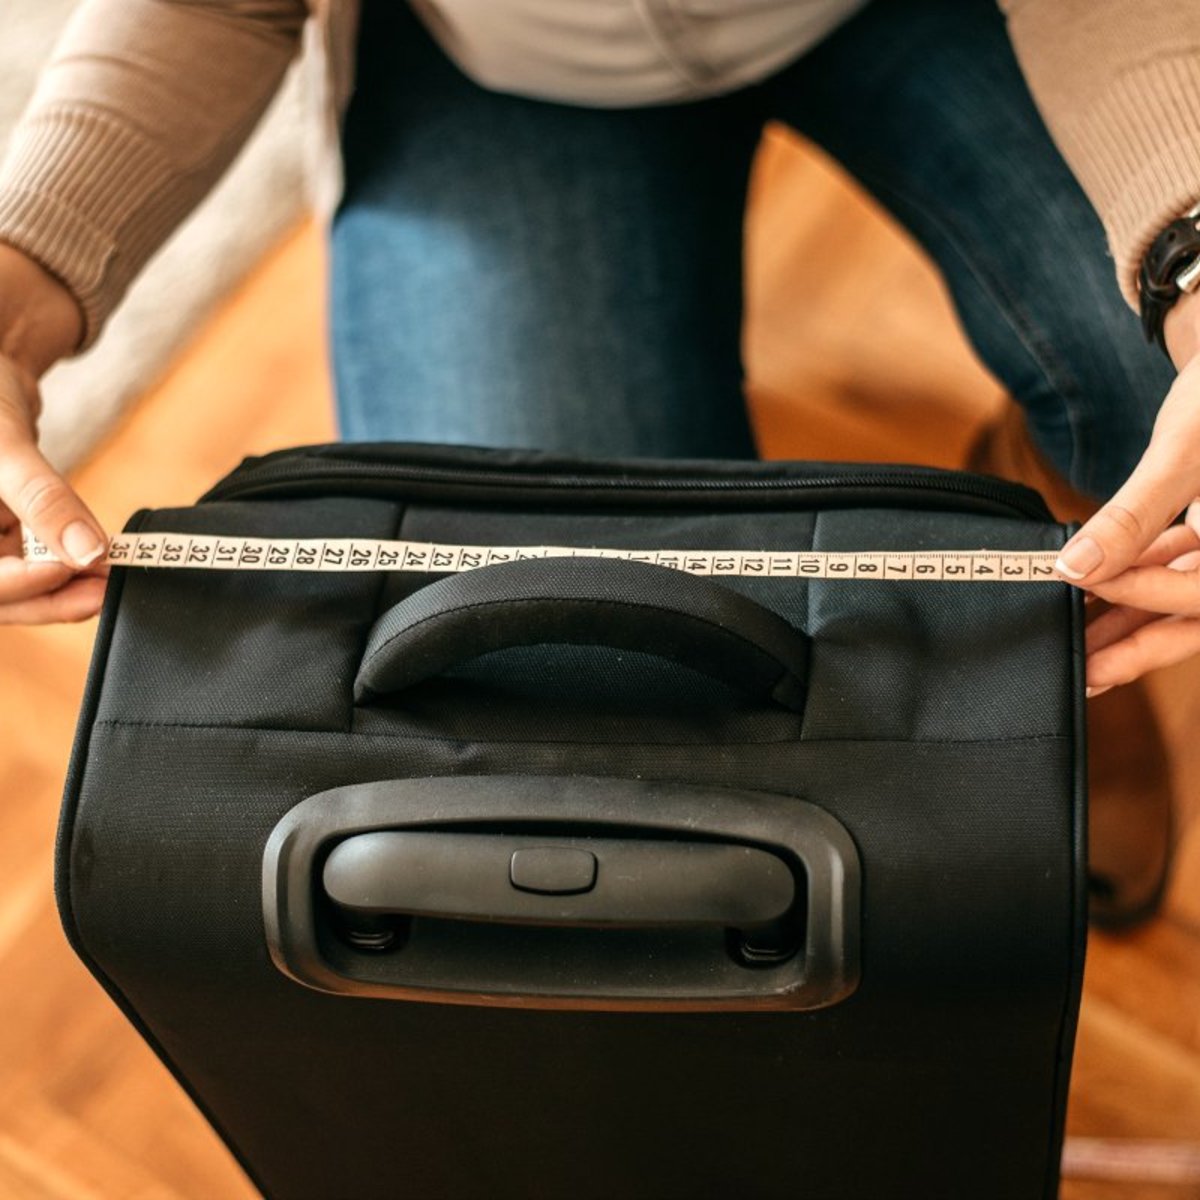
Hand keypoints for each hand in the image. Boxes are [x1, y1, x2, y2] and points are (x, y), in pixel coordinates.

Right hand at [0, 244, 107, 624]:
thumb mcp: (6, 445)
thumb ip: (45, 499)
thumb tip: (89, 553)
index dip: (15, 585)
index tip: (65, 574)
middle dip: (47, 598)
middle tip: (101, 592)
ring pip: (15, 586)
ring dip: (61, 588)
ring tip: (107, 581)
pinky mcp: (1, 537)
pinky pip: (31, 564)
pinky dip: (64, 566)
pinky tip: (98, 565)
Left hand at [1056, 289, 1199, 693]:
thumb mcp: (1185, 447)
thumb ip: (1133, 514)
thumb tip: (1077, 566)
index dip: (1147, 593)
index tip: (1084, 583)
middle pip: (1198, 612)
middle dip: (1138, 642)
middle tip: (1082, 669)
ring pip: (1186, 597)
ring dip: (1133, 618)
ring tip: (1080, 643)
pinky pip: (1180, 570)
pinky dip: (1140, 583)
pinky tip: (1096, 595)